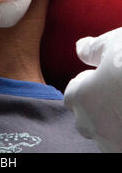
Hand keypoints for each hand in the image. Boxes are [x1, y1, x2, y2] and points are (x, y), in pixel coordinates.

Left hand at [64, 28, 121, 152]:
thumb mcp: (112, 43)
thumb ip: (92, 50)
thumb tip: (80, 48)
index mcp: (84, 98)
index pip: (71, 97)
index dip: (84, 84)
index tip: (98, 75)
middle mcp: (96, 125)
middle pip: (85, 120)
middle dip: (94, 107)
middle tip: (114, 89)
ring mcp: (116, 141)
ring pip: (106, 136)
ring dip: (112, 123)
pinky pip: (120, 144)